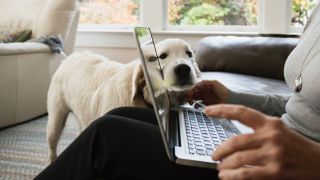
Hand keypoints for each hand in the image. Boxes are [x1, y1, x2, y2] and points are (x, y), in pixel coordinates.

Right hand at [186, 80, 228, 104]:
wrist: (229, 99)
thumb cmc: (223, 90)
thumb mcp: (214, 83)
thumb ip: (205, 82)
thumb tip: (197, 83)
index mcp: (204, 86)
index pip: (194, 87)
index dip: (191, 90)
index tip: (189, 93)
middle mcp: (203, 92)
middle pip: (193, 93)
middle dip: (189, 96)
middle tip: (189, 99)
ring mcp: (204, 98)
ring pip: (194, 99)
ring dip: (191, 101)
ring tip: (191, 102)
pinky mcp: (206, 104)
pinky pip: (198, 105)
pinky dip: (196, 106)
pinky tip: (196, 106)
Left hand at [205, 104, 319, 179]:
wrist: (318, 161)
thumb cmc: (294, 145)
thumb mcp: (278, 130)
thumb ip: (257, 130)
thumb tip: (232, 141)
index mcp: (269, 123)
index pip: (241, 112)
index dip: (222, 110)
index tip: (207, 111)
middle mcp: (270, 136)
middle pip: (235, 141)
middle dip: (220, 150)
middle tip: (214, 155)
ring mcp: (273, 154)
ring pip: (237, 159)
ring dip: (224, 165)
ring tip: (221, 168)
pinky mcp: (275, 171)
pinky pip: (246, 174)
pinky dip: (232, 176)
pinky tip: (227, 176)